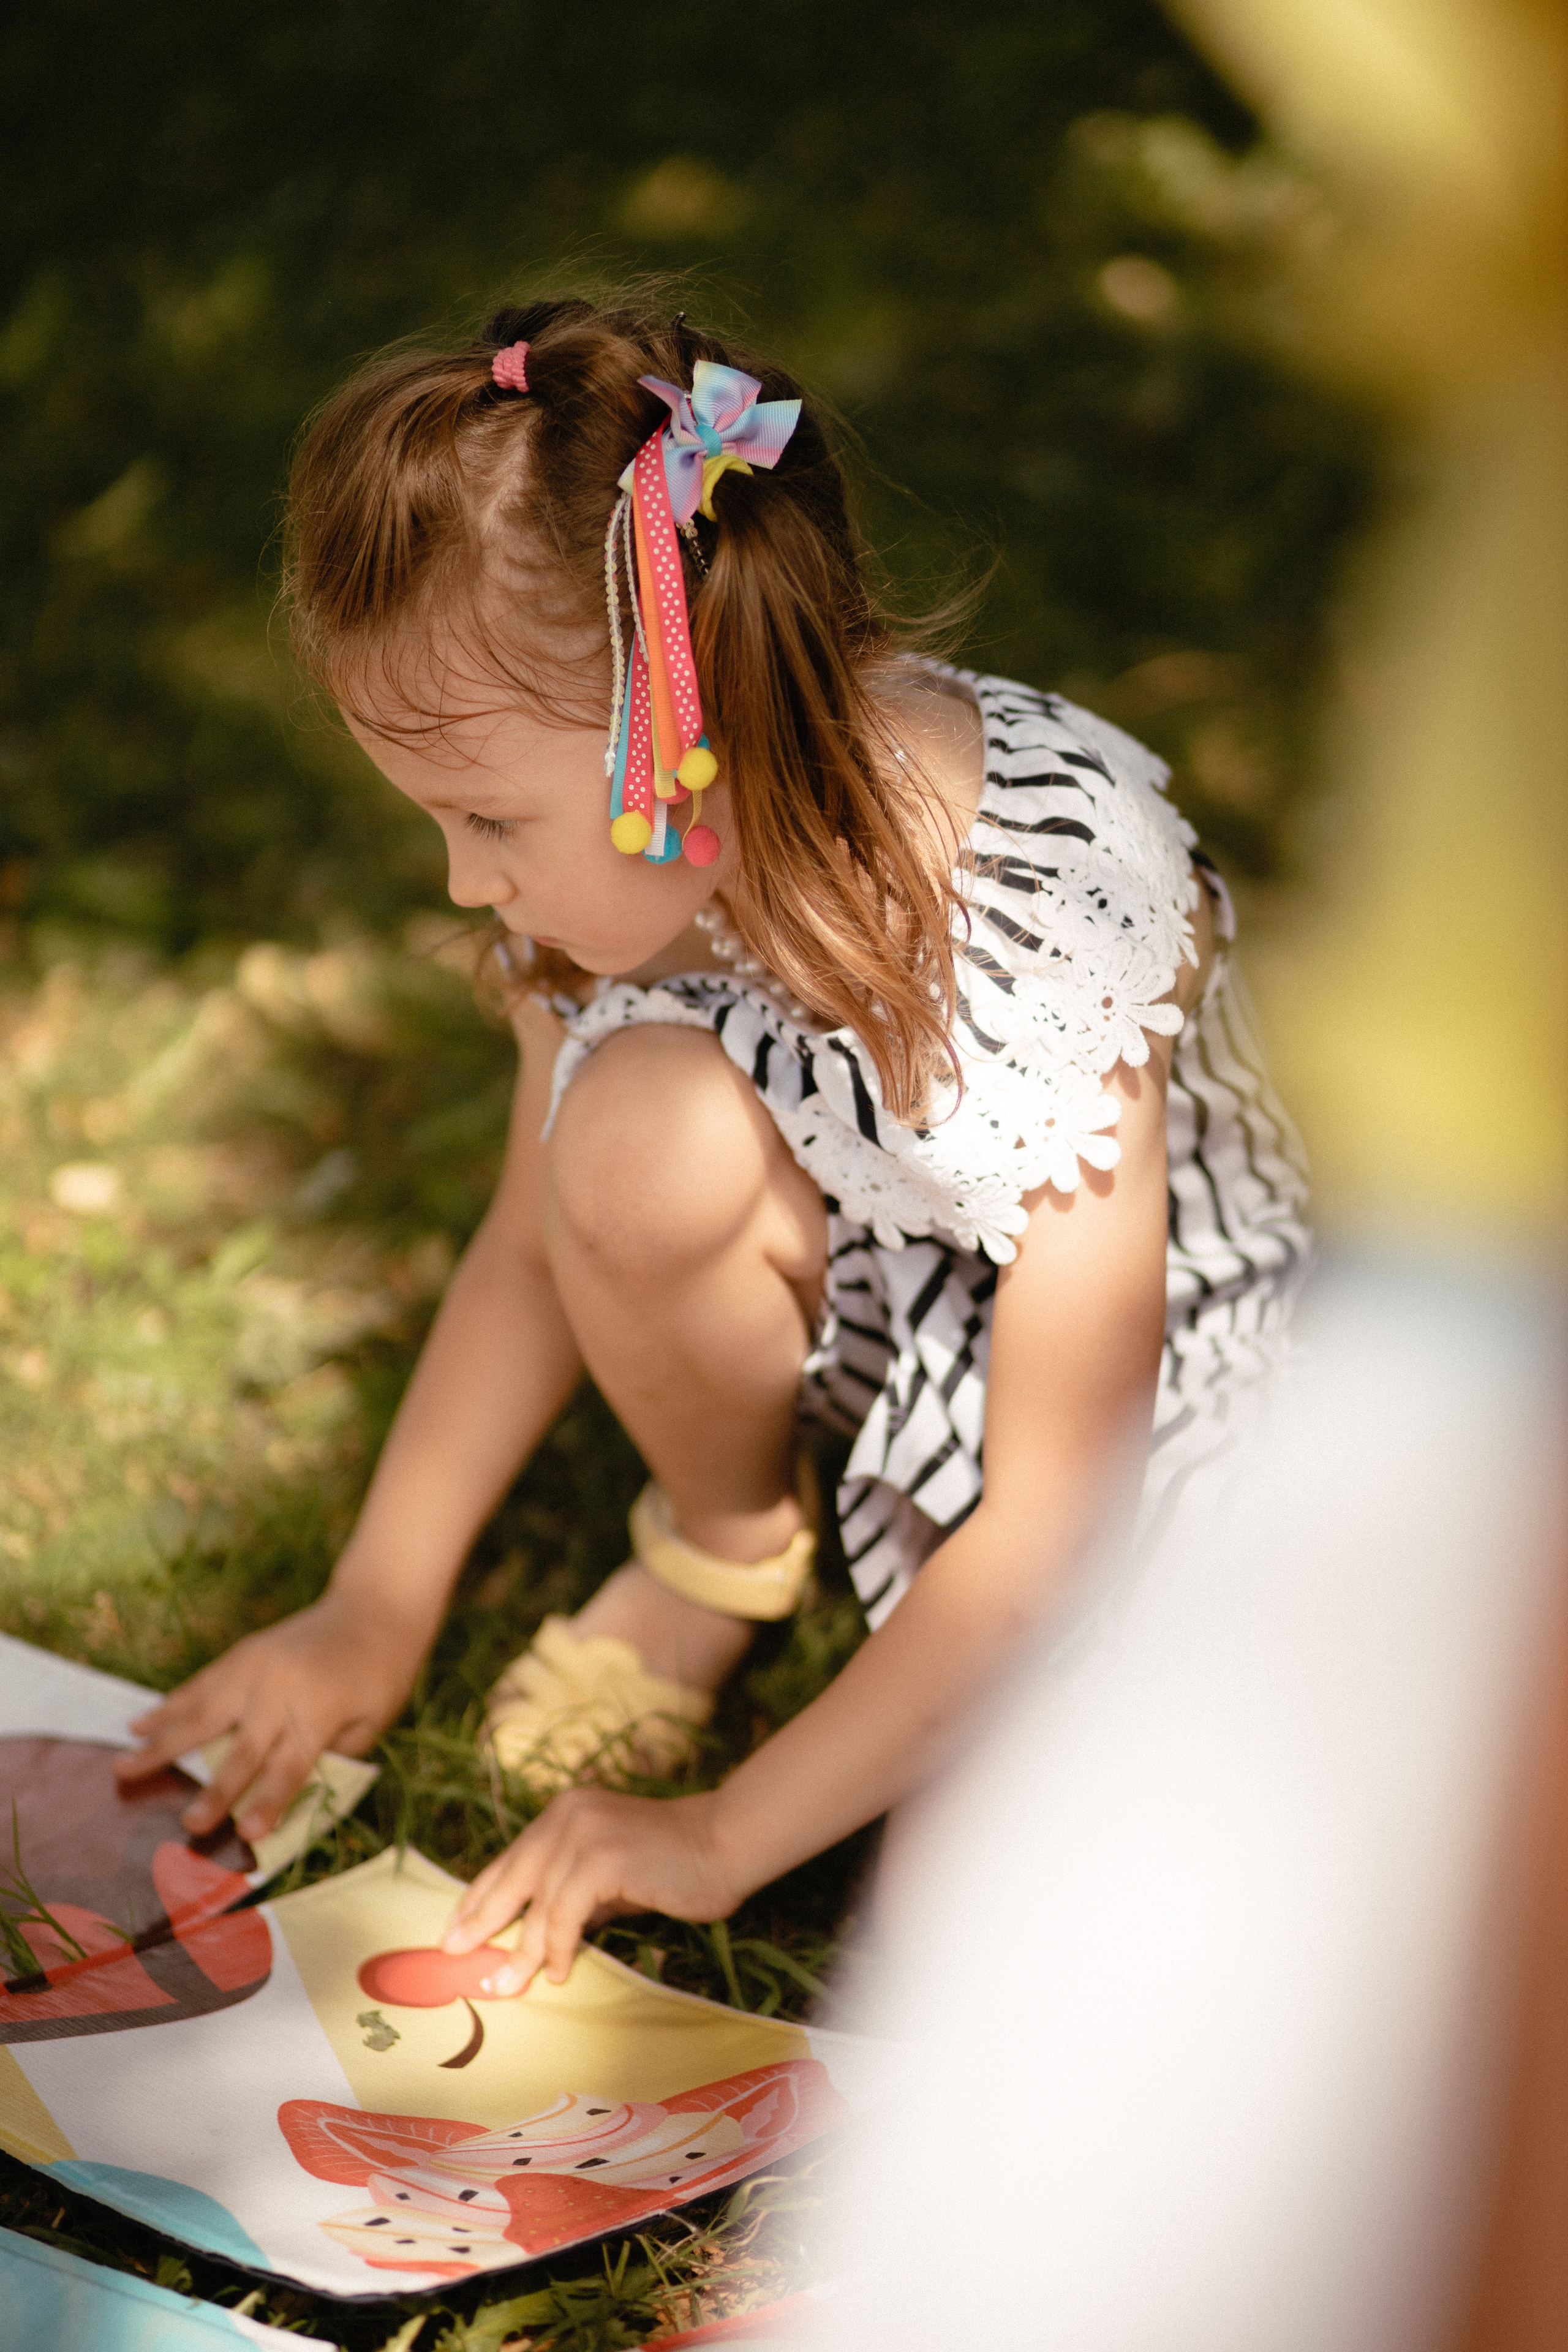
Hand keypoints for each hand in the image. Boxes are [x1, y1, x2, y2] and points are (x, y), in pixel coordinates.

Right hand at [112, 1588, 423, 1840]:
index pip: (290, 1766)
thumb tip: (282, 1797)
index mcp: (319, 1710)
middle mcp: (281, 1688)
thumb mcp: (371, 1724)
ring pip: (202, 1711)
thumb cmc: (380, 1675)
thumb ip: (329, 1758)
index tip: (248, 1835)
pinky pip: (199, 1685)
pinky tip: (139, 1724)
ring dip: (162, 1742)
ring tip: (123, 1767)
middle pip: (241, 1747)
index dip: (270, 1802)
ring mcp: (256, 1666)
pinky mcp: (243, 1653)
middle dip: (214, 1790)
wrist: (373, 1608)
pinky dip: (168, 1706)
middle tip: (187, 1825)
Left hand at [439, 1786, 740, 1994]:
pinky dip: (556, 1948)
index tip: (456, 1927)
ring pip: (537, 1904)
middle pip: (512, 1877)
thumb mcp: (609, 1872)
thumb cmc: (670, 1863)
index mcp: (565, 1812)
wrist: (723, 1842)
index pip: (511, 1858)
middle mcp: (567, 1815)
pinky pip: (564, 1915)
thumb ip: (572, 1891)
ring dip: (521, 1950)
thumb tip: (532, 1934)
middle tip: (455, 1954)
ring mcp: (584, 1833)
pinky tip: (557, 1971)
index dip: (480, 1895)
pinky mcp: (602, 1859)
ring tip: (505, 1983)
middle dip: (481, 1920)